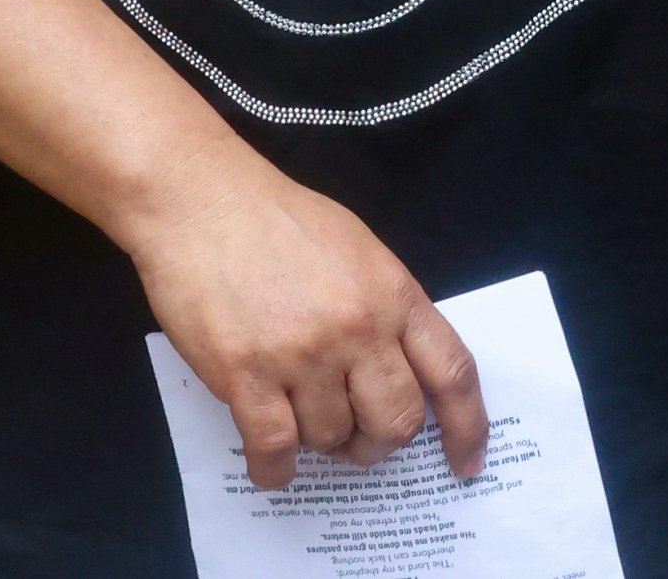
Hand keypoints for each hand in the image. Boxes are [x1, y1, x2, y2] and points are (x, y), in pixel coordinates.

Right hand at [123, 145, 487, 486]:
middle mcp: (358, 327)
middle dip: (380, 442)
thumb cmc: (277, 219)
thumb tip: (399, 368)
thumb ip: (388, 307)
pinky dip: (276, 468)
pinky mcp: (246, 374)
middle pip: (397, 420)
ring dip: (320, 441)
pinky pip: (276, 448)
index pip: (452, 372)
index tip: (465, 461)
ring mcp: (303, 353)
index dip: (466, 426)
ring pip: (333, 436)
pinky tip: (271, 462)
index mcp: (394, 293)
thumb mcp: (359, 249)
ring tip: (300, 417)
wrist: (201, 200)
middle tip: (357, 438)